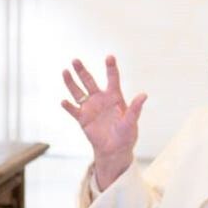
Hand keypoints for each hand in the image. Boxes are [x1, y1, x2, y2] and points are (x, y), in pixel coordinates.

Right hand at [61, 55, 146, 189]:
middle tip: (75, 60)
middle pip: (89, 81)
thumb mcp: (131, 122)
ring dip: (71, 83)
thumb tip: (144, 95)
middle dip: (82, 71)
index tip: (109, 57)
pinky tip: (64, 102)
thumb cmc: (126, 135)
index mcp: (114, 96)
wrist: (114, 150)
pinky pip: (73, 110)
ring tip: (65, 72)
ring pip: (78, 92)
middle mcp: (100, 98)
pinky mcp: (82, 118)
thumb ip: (135, 109)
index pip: (112, 78)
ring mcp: (90, 107)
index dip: (111, 67)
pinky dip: (68, 106)